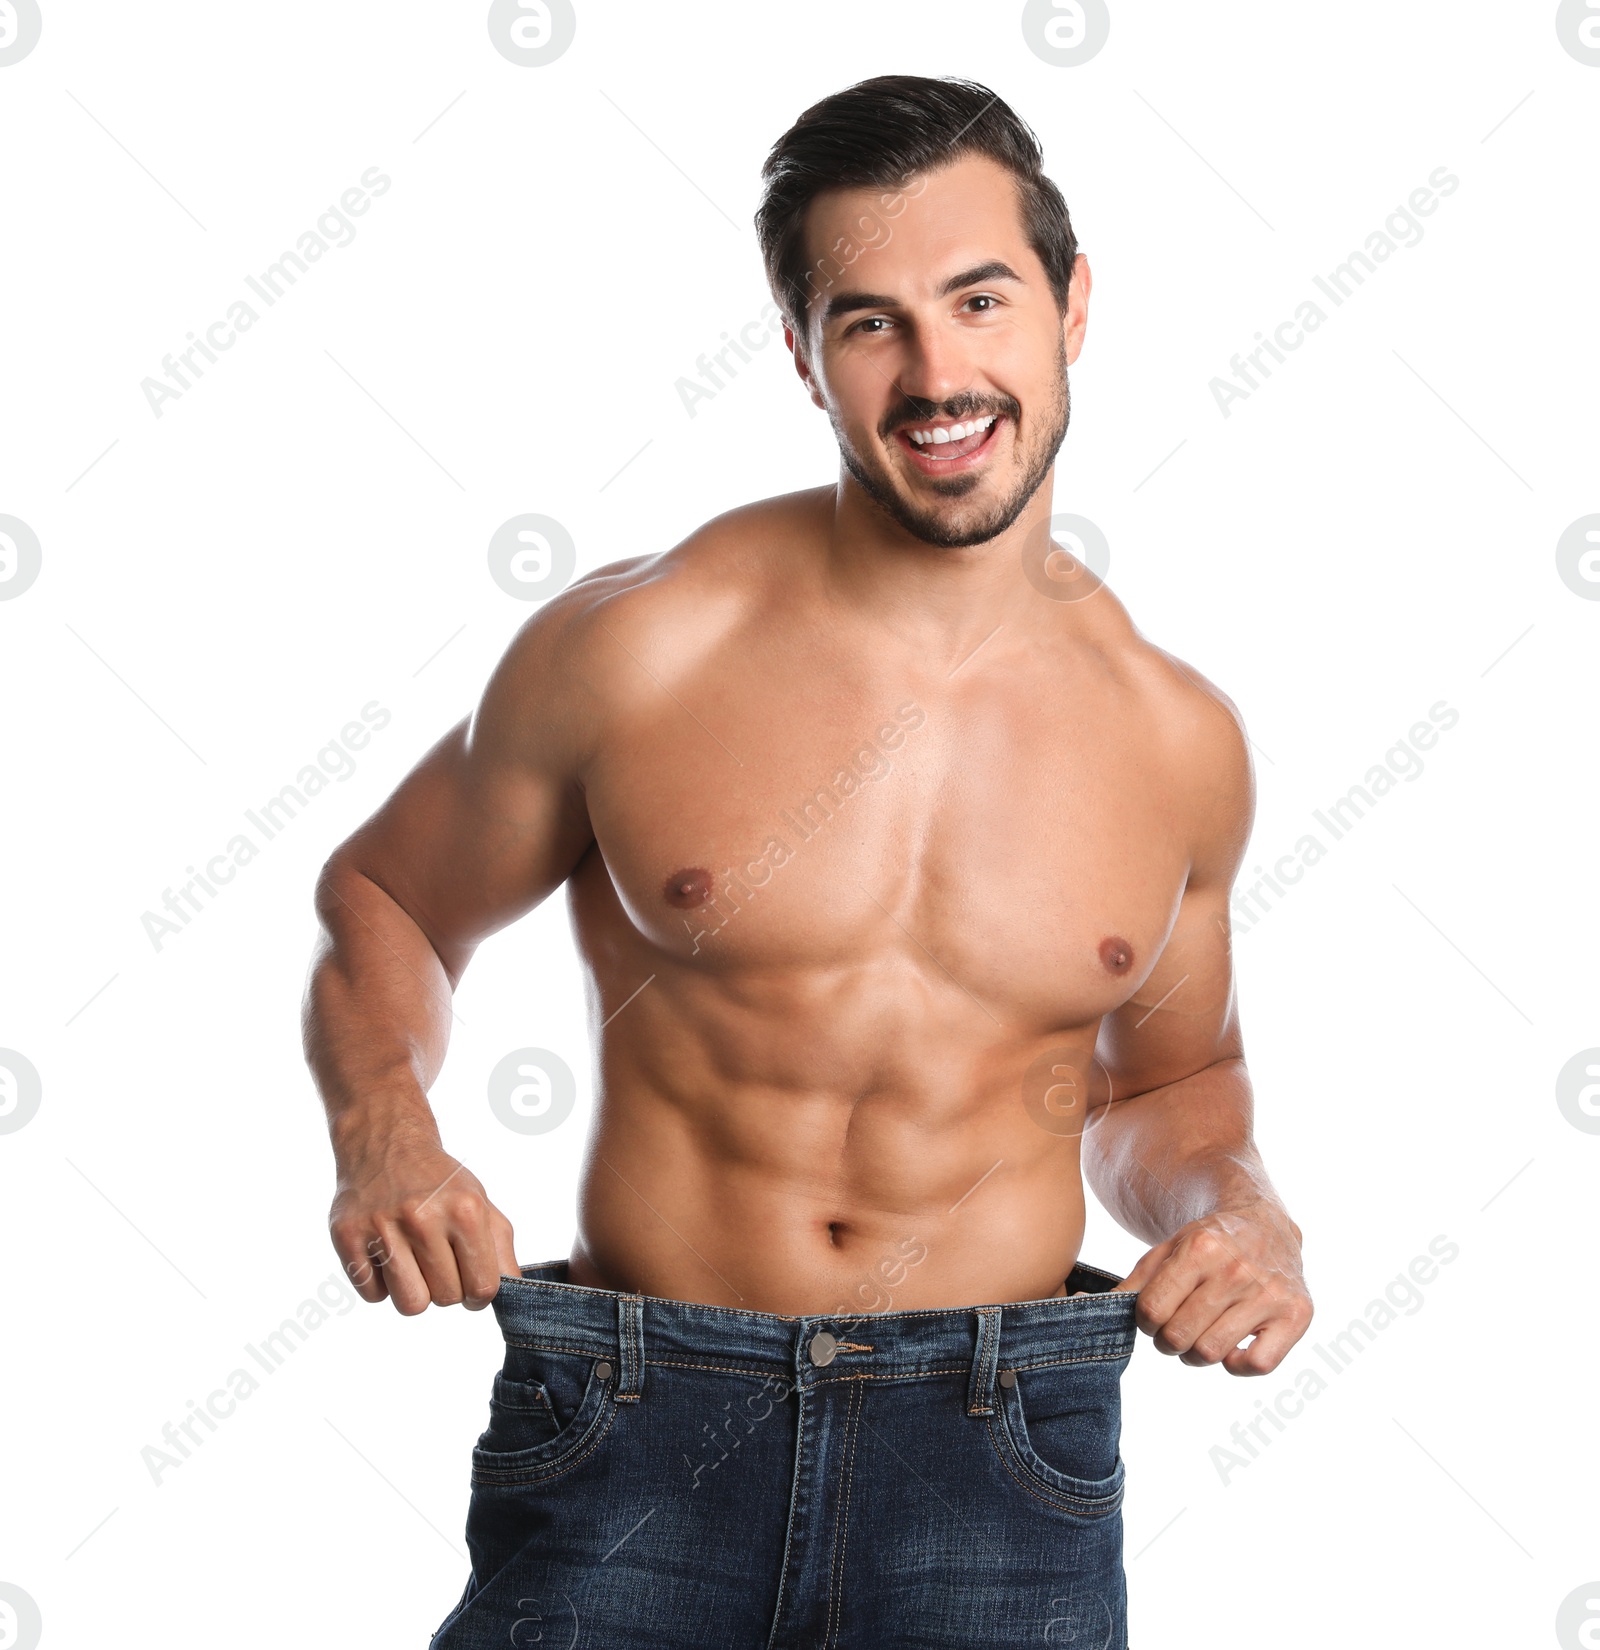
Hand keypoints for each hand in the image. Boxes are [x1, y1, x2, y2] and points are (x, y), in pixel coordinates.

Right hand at [329, 1134, 518, 1314]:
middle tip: (437, 1258)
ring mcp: (382, 1227)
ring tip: (412, 1260)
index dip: (479, 1293)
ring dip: (414, 1291)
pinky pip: (373, 1295)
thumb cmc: (439, 1183)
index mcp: (465, 1210)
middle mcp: (423, 1216)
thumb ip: (501, 1249)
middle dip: (446, 1287)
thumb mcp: (480, 1202)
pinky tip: (385, 1252)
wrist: (385, 1144)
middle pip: (446, 1299)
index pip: (482, 1287)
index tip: (470, 1279)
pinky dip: (381, 1283)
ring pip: (410, 1305)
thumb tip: (513, 1291)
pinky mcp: (347, 1236)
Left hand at [1115, 1200, 1311, 1374]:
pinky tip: (1233, 1344)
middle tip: (1175, 1330)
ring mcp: (1270, 1293)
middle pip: (1180, 1337)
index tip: (1152, 1316)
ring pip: (1213, 1354)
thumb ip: (1134, 1283)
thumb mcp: (1166, 1250)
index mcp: (1200, 1248)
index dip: (1144, 1322)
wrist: (1265, 1222)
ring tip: (1200, 1335)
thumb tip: (1086, 1307)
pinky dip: (1237, 1365)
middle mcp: (1237, 1269)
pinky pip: (1258, 1365)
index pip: (1152, 1311)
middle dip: (1168, 1341)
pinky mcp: (1298, 1314)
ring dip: (1197, 1354)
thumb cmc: (1208, 1242)